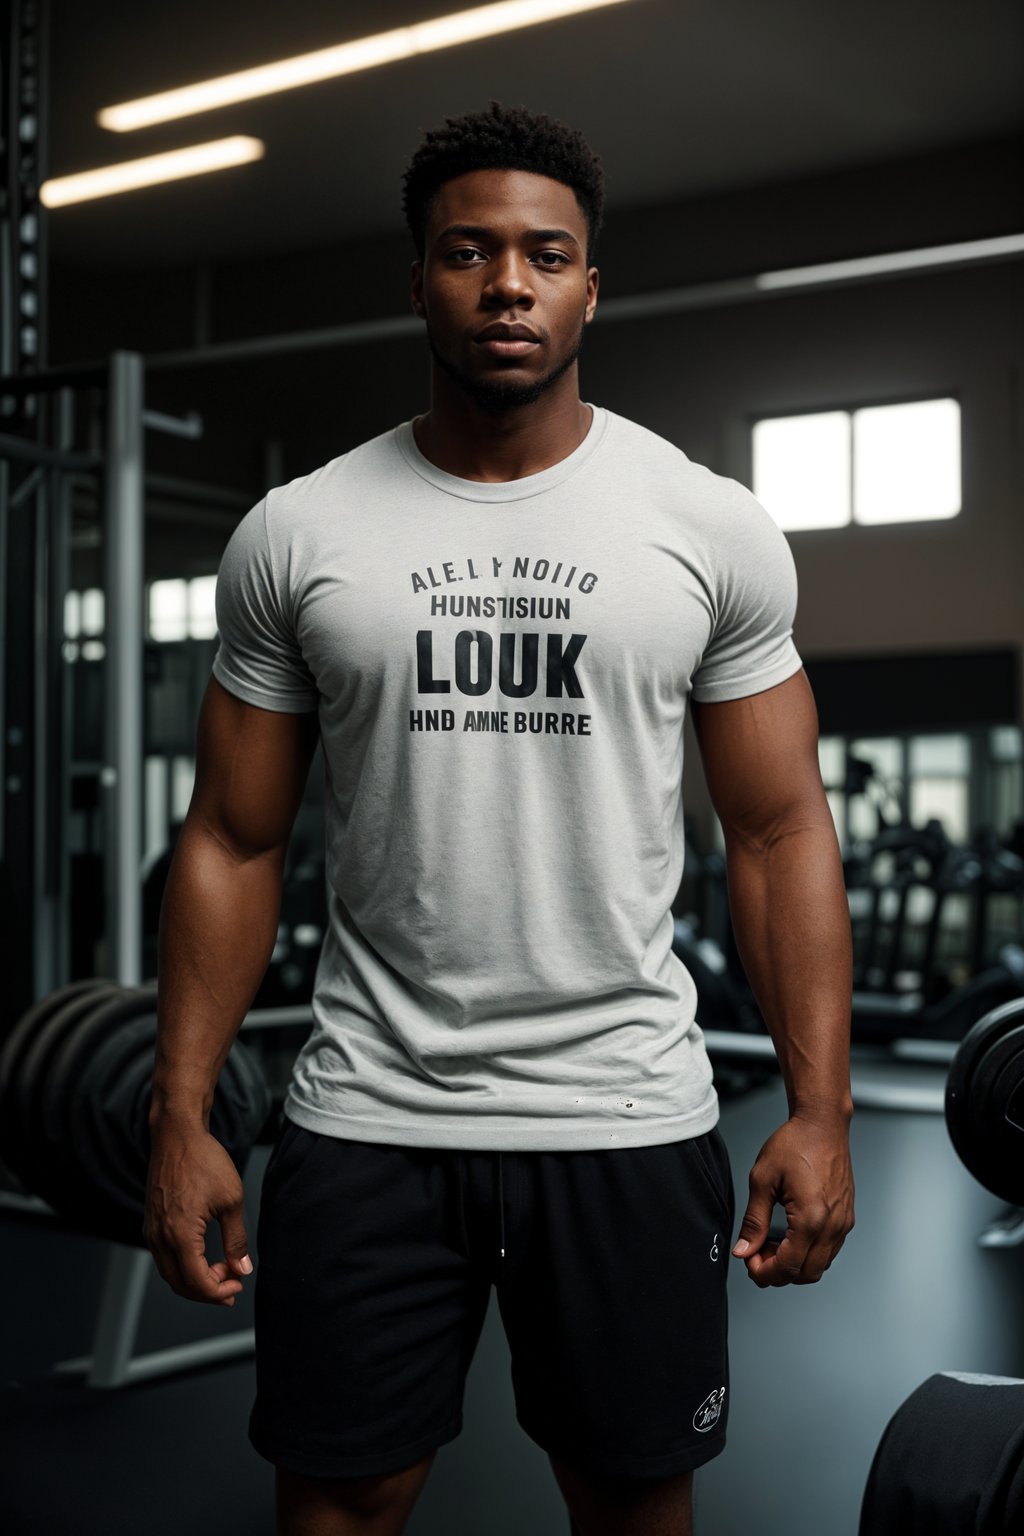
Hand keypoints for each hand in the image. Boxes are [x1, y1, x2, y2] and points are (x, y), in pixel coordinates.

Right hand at [144, 1121, 253, 1305]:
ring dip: (194, 1280)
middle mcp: (159, 1237)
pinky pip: (163, 1257)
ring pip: (170, 1273)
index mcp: (179, 1235)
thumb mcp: (231, 1200)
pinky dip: (182, 1266)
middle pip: (180, 1284)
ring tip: (221, 1272)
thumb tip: (243, 1268)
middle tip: (232, 1286)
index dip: (220, 1292)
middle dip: (207, 1292)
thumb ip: (236, 1239)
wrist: (177, 1134)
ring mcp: (151, 1230)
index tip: (238, 1285)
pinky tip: (202, 1257)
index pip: (197, 1282)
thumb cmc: (204, 1160)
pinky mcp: (150, 1222)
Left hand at [732, 1111, 854, 1286]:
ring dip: (794, 1265)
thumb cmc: (795, 1144)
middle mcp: (833, 1226)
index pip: (788, 1266)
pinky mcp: (846, 1218)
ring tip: (771, 1245)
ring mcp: (843, 1223)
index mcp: (811, 1219)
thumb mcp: (762, 1180)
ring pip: (819, 1266)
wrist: (822, 1125)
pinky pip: (829, 1250)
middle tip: (756, 1256)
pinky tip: (789, 1237)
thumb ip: (753, 1221)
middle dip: (778, 1273)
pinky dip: (808, 1254)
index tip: (748, 1262)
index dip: (764, 1272)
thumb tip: (744, 1250)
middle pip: (805, 1274)